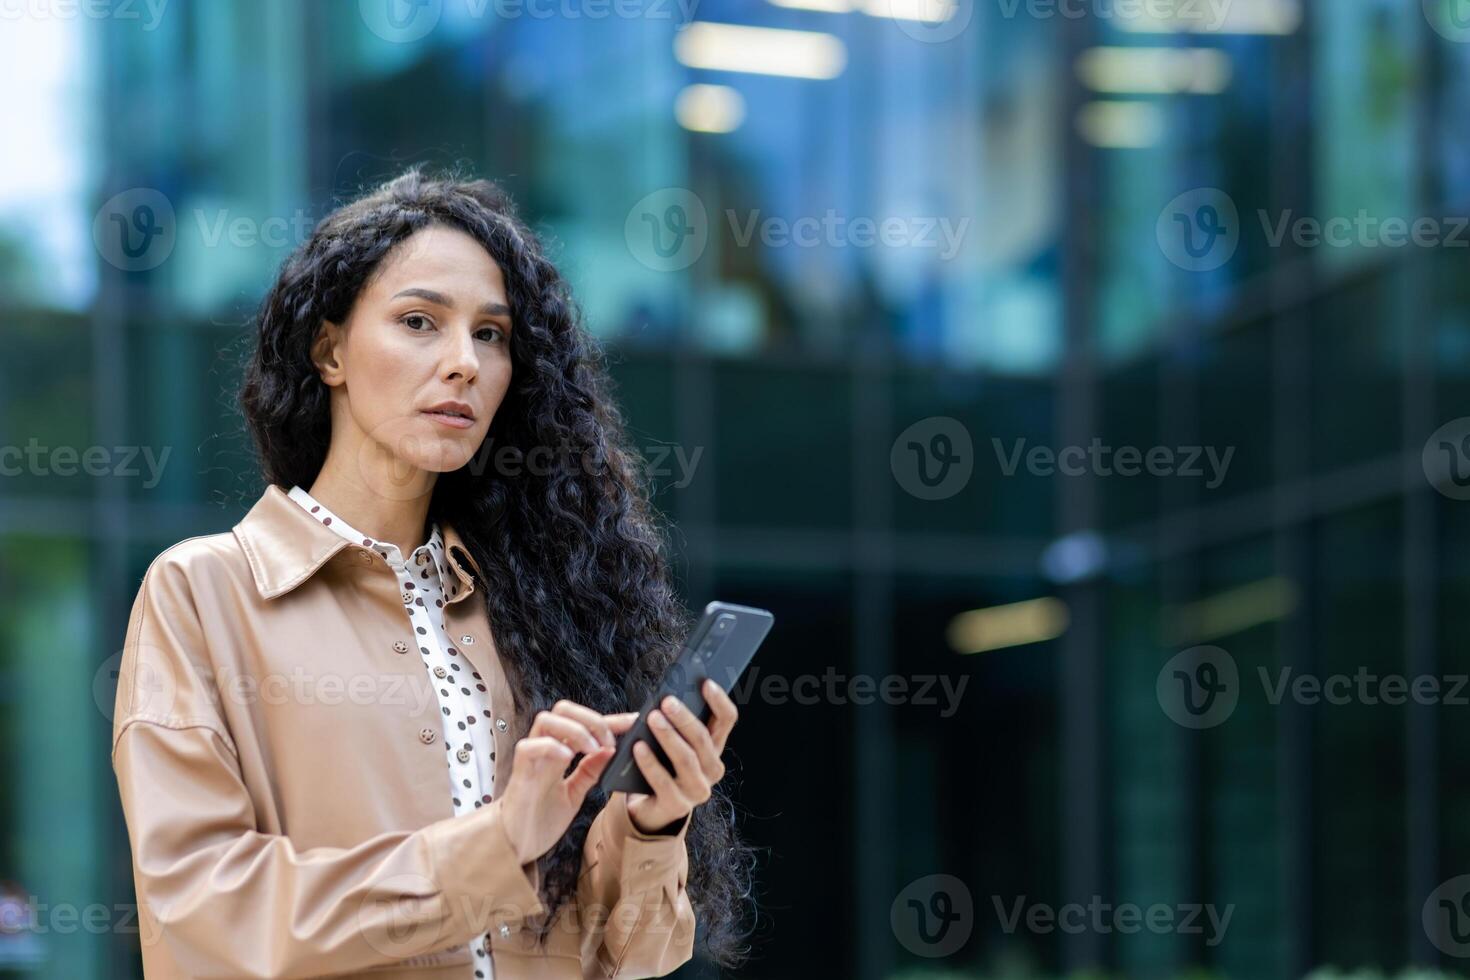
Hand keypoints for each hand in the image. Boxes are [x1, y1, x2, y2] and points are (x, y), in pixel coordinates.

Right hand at [496, 701, 640, 864]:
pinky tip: (568, 758)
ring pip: (546, 720)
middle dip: (591, 719)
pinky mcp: (518, 774)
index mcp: (559, 753)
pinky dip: (551, 746)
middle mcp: (544, 750)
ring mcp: (530, 759)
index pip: (585, 725)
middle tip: (609, 742)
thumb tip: (611, 750)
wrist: (516, 848)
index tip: (634, 722)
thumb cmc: (540, 820)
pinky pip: (529, 747)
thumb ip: (590, 772)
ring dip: (575, 730)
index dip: (611, 720)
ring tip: (593, 749)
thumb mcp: (575, 794)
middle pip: (563, 710)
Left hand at [620, 678, 737, 834]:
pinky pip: (663, 781)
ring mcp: (697, 790)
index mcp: (714, 747)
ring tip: (652, 719)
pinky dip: (649, 762)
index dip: (719, 700)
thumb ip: (676, 722)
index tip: (705, 682)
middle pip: (703, 738)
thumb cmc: (662, 763)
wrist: (651, 805)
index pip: (726, 719)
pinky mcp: (677, 805)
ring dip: (668, 736)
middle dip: (684, 718)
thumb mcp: (672, 740)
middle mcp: (712, 769)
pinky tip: (637, 747)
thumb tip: (668, 697)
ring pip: (686, 758)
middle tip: (667, 701)